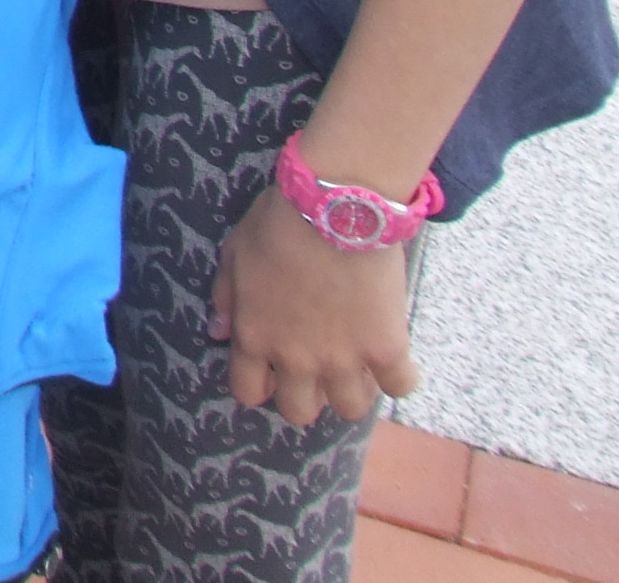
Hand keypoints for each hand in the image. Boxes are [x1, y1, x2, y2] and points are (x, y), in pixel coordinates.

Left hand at [211, 180, 419, 423]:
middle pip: (299, 412)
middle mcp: (297, 358)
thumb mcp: (235, 251)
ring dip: (352, 391)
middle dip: (306, 396)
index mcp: (256, 337)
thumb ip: (225, 297)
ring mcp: (344, 358)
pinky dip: (400, 376)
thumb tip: (218, 331)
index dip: (260, 385)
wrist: (337, 205)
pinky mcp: (386, 348)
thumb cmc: (281, 222)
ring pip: (350, 409)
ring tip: (356, 366)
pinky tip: (392, 356)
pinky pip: (401, 386)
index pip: (248, 392)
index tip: (272, 372)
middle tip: (317, 370)